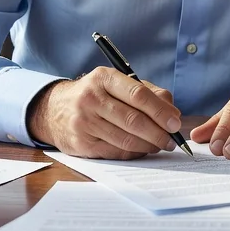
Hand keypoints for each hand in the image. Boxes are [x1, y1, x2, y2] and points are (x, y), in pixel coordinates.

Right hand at [27, 66, 182, 158]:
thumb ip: (147, 92)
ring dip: (149, 145)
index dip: (160, 111)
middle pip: (133, 120)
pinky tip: (143, 149)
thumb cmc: (96, 95)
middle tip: (172, 140)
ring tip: (161, 145)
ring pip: (125, 139)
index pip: (138, 95)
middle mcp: (91, 99)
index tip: (175, 122)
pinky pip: (115, 152)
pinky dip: (134, 153)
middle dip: (158, 132)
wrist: (54, 110)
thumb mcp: (117, 83)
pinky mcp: (81, 144)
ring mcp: (84, 122)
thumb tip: (172, 112)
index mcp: (104, 78)